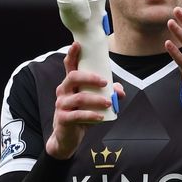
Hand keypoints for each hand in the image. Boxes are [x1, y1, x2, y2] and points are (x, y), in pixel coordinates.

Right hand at [45, 42, 124, 158]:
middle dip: (90, 77)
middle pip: (73, 77)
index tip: (77, 44)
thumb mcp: (94, 103)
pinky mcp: (63, 118)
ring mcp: (61, 104)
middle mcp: (63, 91)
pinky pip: (78, 115)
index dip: (72, 54)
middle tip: (105, 82)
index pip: (69, 65)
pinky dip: (91, 115)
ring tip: (109, 102)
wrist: (67, 138)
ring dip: (96, 99)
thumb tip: (120, 90)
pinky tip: (101, 117)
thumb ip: (108, 94)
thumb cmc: (81, 115)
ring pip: (79, 97)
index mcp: (70, 83)